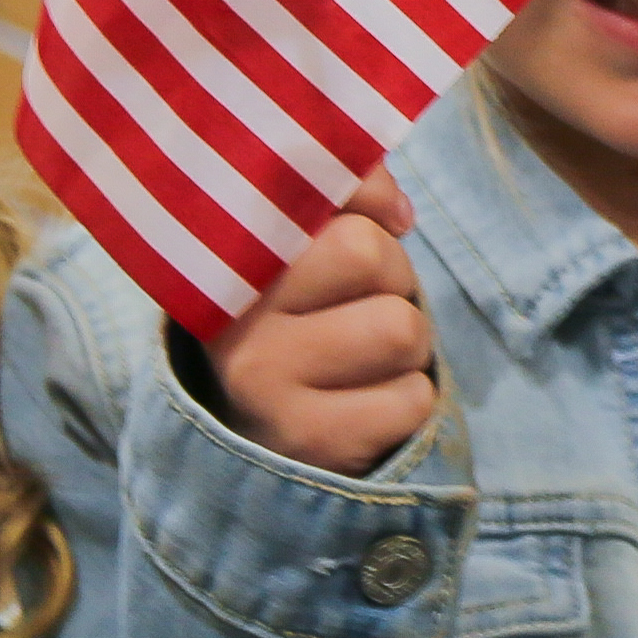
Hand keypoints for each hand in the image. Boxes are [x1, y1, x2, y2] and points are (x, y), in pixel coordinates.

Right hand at [203, 171, 434, 476]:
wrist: (264, 442)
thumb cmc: (303, 320)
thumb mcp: (306, 248)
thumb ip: (346, 197)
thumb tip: (397, 213)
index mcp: (224, 263)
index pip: (315, 194)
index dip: (366, 199)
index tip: (372, 218)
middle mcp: (231, 326)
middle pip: (366, 252)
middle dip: (392, 275)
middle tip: (363, 302)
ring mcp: (265, 391)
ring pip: (400, 328)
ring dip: (407, 341)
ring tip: (366, 356)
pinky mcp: (312, 443)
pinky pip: (413, 398)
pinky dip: (409, 401)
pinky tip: (365, 405)